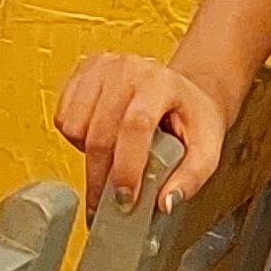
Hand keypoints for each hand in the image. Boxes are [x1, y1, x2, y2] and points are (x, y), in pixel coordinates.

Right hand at [54, 50, 230, 216]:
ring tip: (113, 156)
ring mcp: (101, 67)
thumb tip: (165, 202)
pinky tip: (99, 138)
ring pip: (75, 128)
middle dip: (102, 177)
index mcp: (160, 83)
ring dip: (88, 155)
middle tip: (110, 203)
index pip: (135, 125)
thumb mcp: (207, 149)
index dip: (126, 166)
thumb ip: (191, 178)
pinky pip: (63, 118)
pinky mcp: (82, 72)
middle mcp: (127, 69)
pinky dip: (77, 139)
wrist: (181, 91)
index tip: (126, 198)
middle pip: (100, 133)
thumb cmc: (192, 118)